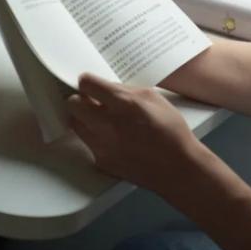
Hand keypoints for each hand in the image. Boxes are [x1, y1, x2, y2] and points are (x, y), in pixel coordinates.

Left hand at [68, 74, 200, 197]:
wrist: (177, 168)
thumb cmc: (171, 131)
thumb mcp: (154, 98)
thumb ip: (126, 90)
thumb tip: (107, 88)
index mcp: (123, 104)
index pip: (86, 84)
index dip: (88, 81)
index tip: (91, 84)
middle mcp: (107, 124)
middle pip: (72, 104)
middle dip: (80, 99)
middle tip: (92, 101)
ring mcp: (102, 145)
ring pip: (75, 124)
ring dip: (84, 118)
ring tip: (100, 119)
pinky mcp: (101, 161)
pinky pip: (88, 143)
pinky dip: (95, 137)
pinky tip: (112, 138)